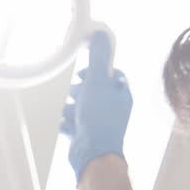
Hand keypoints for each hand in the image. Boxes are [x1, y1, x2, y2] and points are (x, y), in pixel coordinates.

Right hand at [60, 30, 130, 181]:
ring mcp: (101, 123)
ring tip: (71, 111)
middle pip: (94, 90)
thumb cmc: (100, 120)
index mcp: (122, 95)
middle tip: (77, 92)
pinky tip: (68, 123)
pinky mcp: (88, 135)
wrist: (93, 154)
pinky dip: (68, 122)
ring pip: (82, 106)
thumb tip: (101, 35)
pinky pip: (74, 123)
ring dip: (72, 107)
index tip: (85, 71)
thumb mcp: (98, 81)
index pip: (111, 74)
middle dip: (81, 90)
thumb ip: (99, 57)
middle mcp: (114, 109)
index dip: (97, 70)